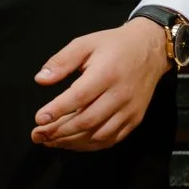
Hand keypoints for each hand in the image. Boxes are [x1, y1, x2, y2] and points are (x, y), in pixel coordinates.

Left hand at [31, 18, 172, 150]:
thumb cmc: (114, 45)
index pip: (79, 97)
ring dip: (72, 142)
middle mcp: (120, 95)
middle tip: (38, 135)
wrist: (150, 50)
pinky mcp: (135, 120)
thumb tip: (40, 79)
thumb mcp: (85, 43)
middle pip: (87, 121)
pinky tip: (72, 143)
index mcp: (106, 74)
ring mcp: (129, 111)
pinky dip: (90, 145)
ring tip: (50, 141)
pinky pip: (111, 140)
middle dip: (59, 131)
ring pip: (99, 135)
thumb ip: (62, 61)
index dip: (57, 110)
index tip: (38, 119)